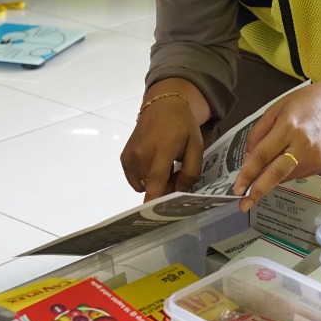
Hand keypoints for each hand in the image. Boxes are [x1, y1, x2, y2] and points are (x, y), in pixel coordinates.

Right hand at [121, 80, 206, 200]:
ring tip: (164, 165)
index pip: (156, 181)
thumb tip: (180, 192)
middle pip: (153, 187)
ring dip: (155, 183)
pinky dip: (145, 178)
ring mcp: (130, 157)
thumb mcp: (196, 146)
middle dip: (166, 188)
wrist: (161, 105)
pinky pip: (136, 180)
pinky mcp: (124, 158)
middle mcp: (141, 155)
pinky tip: (152, 163)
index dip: (155, 200)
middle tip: (177, 173)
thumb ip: (191, 171)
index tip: (155, 216)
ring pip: (144, 186)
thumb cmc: (182, 125)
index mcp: (161, 150)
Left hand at [230, 81, 320, 209]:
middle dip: (257, 191)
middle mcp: (302, 146)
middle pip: (275, 174)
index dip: (247, 174)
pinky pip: (296, 173)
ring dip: (271, 176)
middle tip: (243, 205)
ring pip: (284, 176)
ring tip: (273, 160)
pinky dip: (286, 170)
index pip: (263, 156)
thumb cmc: (307, 102)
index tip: (236, 189)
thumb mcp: (276, 109)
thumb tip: (249, 159)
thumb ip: (259, 133)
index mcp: (288, 128)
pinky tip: (290, 156)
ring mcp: (314, 158)